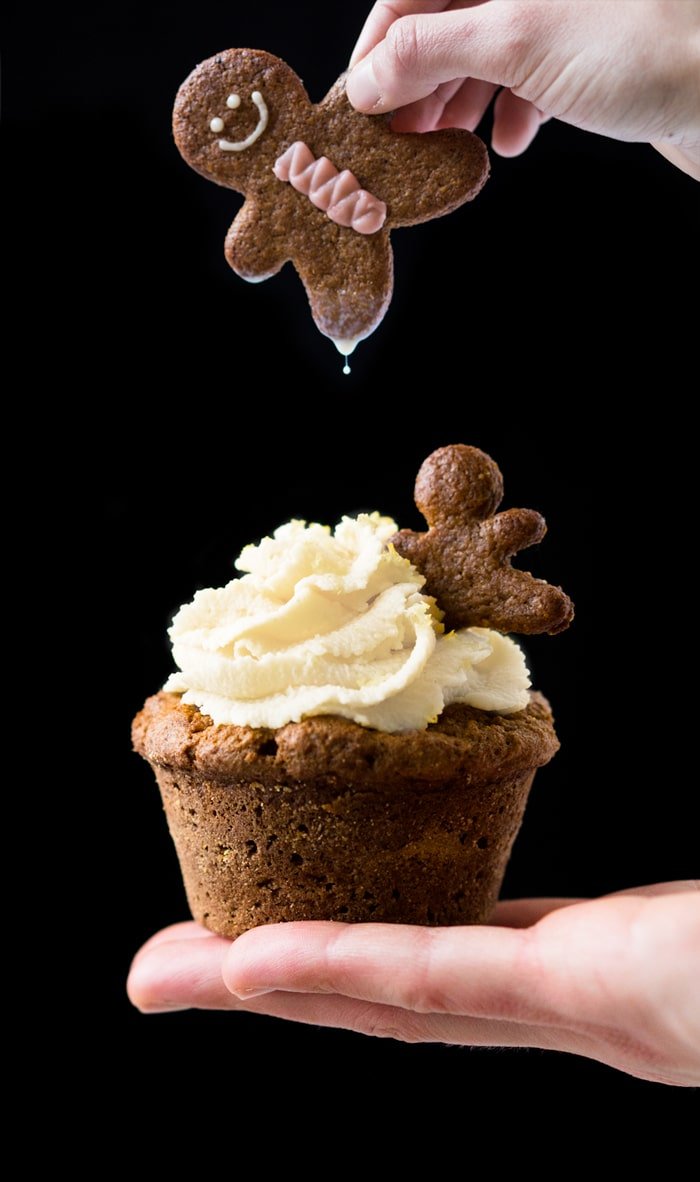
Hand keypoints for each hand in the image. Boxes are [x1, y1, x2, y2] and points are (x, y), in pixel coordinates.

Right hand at [129, 881, 699, 1085]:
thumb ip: (637, 895)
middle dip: (270, 980)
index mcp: (595, 964)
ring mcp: (587, 999)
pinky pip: (447, 981)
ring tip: (169, 977)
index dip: (337, 947)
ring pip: (396, 989)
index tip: (256, 938)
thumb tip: (586, 874)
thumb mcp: (690, 904)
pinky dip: (347, 969)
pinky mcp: (606, 990)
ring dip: (274, 984)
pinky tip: (256, 965)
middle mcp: (573, 991)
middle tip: (161, 973)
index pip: (435, 951)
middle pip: (390, 983)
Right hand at [346, 1, 699, 178]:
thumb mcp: (516, 40)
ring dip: (459, 106)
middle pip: (448, 26)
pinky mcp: (592, 57)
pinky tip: (511, 142)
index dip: (379, 48)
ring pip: (486, 57)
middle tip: (397, 140)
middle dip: (418, 86)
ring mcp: (566, 18)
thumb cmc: (642, 49)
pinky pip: (530, 80)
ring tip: (444, 151)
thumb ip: (431, 50)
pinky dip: (512, 113)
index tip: (357, 104)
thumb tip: (369, 76)